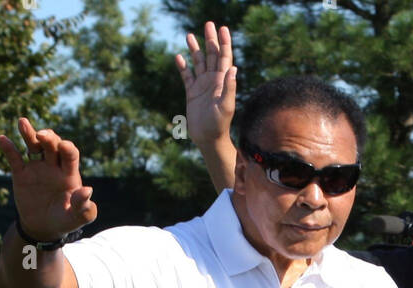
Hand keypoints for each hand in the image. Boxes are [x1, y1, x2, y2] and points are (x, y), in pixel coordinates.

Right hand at [0, 118, 96, 241]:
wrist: (43, 228)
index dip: (67, 148)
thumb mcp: (77, 218)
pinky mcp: (21, 174)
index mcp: (69, 174)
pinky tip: (2, 139)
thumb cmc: (64, 221)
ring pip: (33, 145)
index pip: (70, 154)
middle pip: (52, 144)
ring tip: (23, 122)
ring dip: (28, 133)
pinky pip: (14, 158)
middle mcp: (53, 166)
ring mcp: (37, 168)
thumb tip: (87, 190)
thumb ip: (85, 208)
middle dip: (48, 137)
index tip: (64, 146)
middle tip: (42, 136)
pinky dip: (8, 148)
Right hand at [177, 22, 235, 147]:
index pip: (224, 58)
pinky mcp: (192, 93)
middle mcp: (213, 81)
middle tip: (208, 24)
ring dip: (195, 49)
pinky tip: (179, 57)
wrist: (208, 139)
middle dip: (210, 40)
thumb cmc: (219, 125)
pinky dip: (183, 66)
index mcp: (222, 82)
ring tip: (190, 36)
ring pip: (198, 63)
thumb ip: (229, 87)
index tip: (223, 28)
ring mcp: (202, 86)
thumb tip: (233, 68)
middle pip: (212, 55)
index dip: (224, 43)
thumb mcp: (226, 106)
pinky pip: (186, 76)